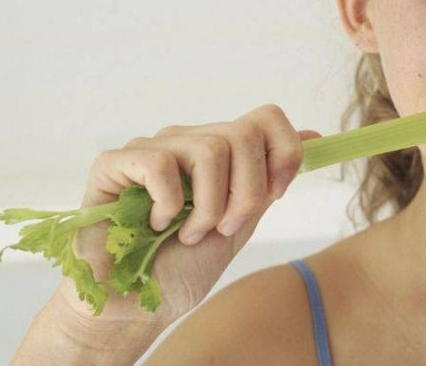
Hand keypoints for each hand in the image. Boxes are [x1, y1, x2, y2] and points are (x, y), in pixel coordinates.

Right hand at [58, 104, 320, 326]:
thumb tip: (313, 138)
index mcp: (217, 151)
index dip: (283, 153)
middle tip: (224, 229)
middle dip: (246, 193)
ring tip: (188, 235)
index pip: (265, 118)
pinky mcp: (112, 164)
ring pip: (209, 148)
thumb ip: (268, 181)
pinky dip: (168, 205)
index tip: (276, 195)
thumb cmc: (182, 269)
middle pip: (243, 134)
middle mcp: (185, 140)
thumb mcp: (240, 223)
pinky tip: (154, 226)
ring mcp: (149, 148)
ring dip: (209, 207)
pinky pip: (160, 164)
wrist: (135, 307)